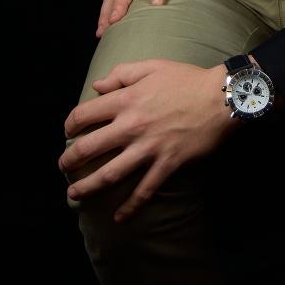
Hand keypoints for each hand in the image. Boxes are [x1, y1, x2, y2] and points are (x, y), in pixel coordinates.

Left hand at [58, 58, 234, 220]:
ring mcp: (148, 148)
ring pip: (109, 174)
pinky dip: (130, 207)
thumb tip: (97, 87)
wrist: (221, 97)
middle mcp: (131, 126)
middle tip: (64, 168)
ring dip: (87, 188)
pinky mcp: (167, 164)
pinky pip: (145, 190)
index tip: (67, 131)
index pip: (84, 115)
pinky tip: (119, 218)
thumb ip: (122, 74)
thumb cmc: (186, 78)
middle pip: (88, 148)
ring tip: (74, 195)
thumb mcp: (152, 66)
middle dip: (69, 161)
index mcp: (126, 100)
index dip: (69, 124)